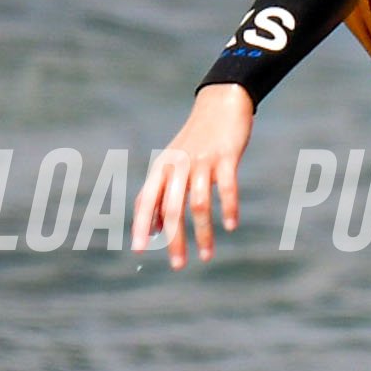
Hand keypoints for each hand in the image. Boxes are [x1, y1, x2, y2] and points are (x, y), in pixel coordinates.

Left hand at [131, 84, 256, 267]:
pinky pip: (226, 187)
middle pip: (172, 208)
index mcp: (162, 168)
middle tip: (177, 265)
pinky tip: (231, 226)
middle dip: (174, 240)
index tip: (139, 250)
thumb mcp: (172, 164)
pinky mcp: (225, 157)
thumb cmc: (196, 140)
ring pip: (199, 204)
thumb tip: (155, 229)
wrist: (221, 104)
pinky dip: (229, 208)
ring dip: (203, 233)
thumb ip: (163, 194)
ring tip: (206, 256)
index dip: (141, 225)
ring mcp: (202, 161)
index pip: (146, 200)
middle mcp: (178, 165)